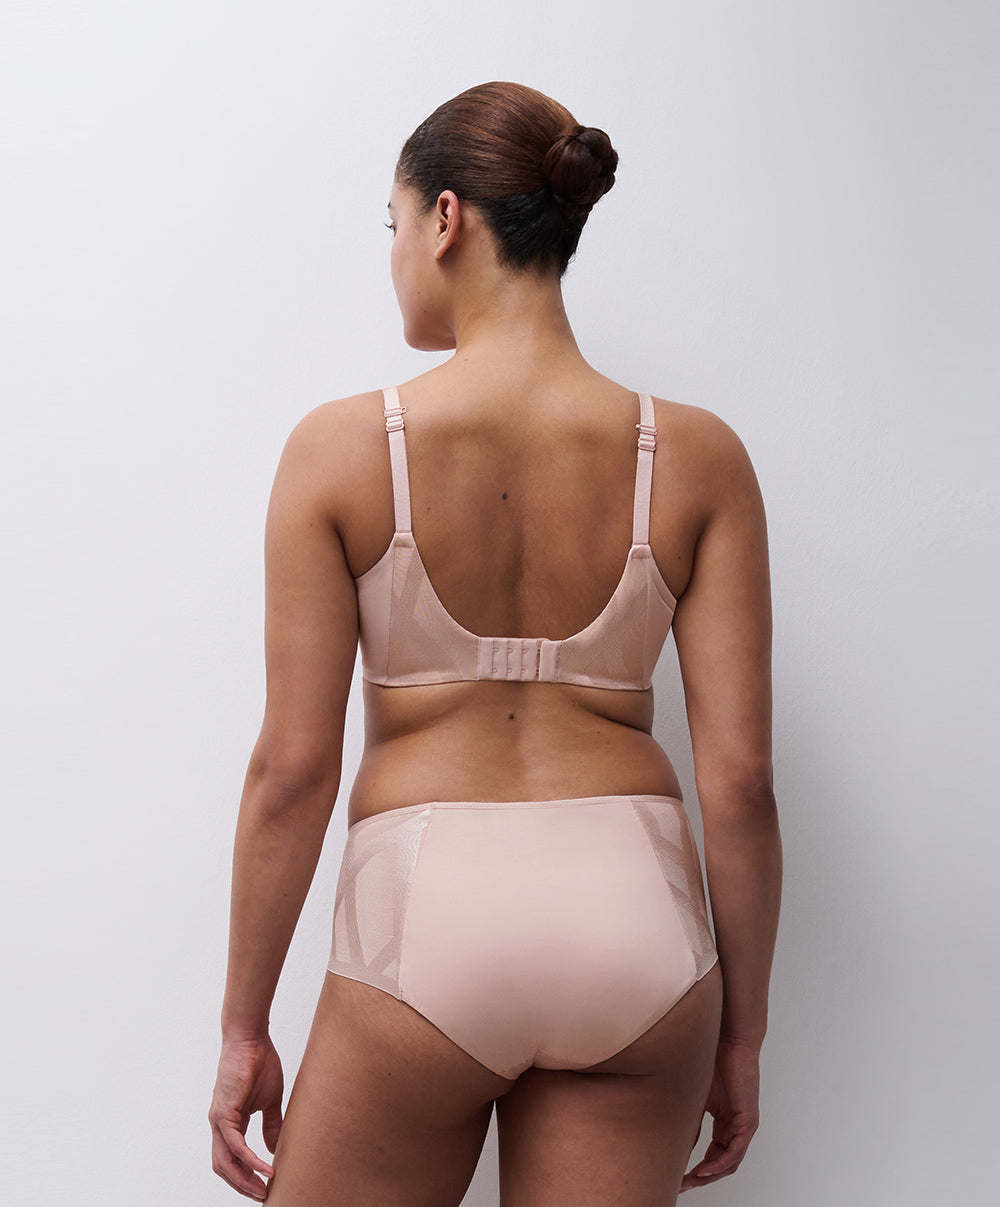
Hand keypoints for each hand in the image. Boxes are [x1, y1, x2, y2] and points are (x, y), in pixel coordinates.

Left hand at [210, 1034, 283, 1200]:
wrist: (251, 1039)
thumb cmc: (260, 1062)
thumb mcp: (270, 1100)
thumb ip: (270, 1124)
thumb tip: (272, 1148)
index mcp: (230, 1122)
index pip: (233, 1158)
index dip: (246, 1175)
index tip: (265, 1186)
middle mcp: (220, 1125)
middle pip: (225, 1168)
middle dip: (243, 1185)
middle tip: (263, 1196)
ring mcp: (219, 1120)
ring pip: (225, 1162)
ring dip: (244, 1180)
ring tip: (264, 1189)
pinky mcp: (224, 1113)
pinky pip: (235, 1145)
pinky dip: (249, 1160)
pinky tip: (265, 1168)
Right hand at [681, 1038, 759, 1191]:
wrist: (730, 1041)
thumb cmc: (713, 1060)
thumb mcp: (697, 1097)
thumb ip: (690, 1120)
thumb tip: (676, 1142)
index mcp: (726, 1123)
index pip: (714, 1156)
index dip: (697, 1170)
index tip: (678, 1177)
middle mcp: (737, 1128)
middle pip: (722, 1164)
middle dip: (701, 1178)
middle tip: (681, 1185)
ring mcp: (744, 1126)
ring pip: (730, 1162)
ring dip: (710, 1175)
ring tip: (690, 1181)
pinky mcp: (748, 1121)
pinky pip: (735, 1151)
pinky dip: (720, 1163)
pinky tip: (705, 1170)